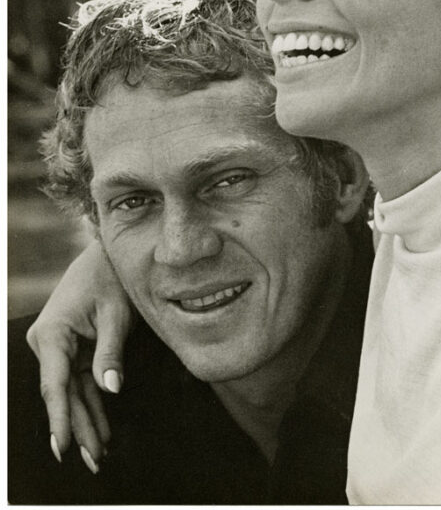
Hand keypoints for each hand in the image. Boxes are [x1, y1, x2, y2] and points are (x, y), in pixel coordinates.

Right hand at [26, 240, 133, 470]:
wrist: (105, 256)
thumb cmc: (110, 278)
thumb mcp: (116, 313)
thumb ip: (111, 352)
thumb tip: (111, 389)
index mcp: (52, 334)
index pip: (55, 384)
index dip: (60, 418)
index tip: (64, 446)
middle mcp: (48, 343)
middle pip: (63, 394)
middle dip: (78, 428)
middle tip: (92, 462)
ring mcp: (58, 347)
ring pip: (72, 392)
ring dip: (86, 420)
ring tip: (99, 453)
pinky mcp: (72, 348)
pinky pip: (81, 382)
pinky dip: (92, 403)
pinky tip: (102, 428)